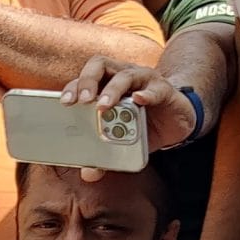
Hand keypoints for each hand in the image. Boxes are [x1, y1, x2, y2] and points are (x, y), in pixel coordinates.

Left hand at [63, 54, 187, 153]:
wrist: (174, 121)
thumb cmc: (141, 125)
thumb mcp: (120, 142)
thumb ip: (103, 155)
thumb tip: (88, 174)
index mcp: (104, 85)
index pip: (83, 79)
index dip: (73, 87)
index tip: (65, 103)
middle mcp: (121, 76)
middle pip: (99, 66)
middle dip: (88, 81)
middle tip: (83, 101)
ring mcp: (143, 79)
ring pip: (124, 75)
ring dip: (112, 90)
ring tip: (104, 106)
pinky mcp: (163, 89)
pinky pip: (154, 89)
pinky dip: (146, 95)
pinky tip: (139, 101)